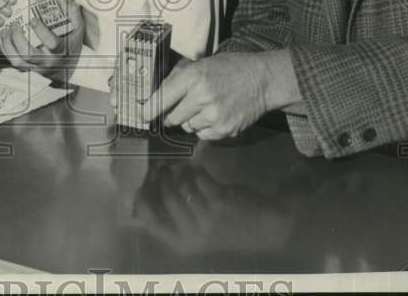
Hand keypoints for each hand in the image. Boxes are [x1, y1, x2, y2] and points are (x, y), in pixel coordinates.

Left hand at [0, 0, 84, 78]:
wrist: (71, 65)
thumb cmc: (72, 42)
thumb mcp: (78, 26)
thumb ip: (72, 11)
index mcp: (62, 50)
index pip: (52, 43)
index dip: (41, 31)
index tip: (32, 19)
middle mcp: (49, 61)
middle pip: (29, 54)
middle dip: (18, 38)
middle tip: (14, 25)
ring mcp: (38, 67)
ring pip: (18, 61)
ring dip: (9, 45)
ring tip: (6, 31)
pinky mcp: (30, 70)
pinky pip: (15, 63)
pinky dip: (7, 51)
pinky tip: (5, 39)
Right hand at [130, 161, 293, 253]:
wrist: (266, 228)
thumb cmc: (227, 230)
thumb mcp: (196, 232)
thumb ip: (173, 218)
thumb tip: (144, 195)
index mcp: (181, 243)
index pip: (148, 220)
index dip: (141, 198)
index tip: (142, 182)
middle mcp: (191, 234)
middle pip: (164, 196)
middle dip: (160, 176)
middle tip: (161, 164)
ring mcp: (206, 218)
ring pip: (181, 185)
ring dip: (178, 169)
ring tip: (178, 164)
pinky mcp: (220, 202)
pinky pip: (198, 178)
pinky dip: (194, 168)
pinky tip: (194, 164)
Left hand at [140, 53, 272, 139]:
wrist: (262, 80)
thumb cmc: (230, 68)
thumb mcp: (202, 64)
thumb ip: (179, 77)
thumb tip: (156, 93)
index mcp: (193, 77)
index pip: (162, 98)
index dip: (148, 109)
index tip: (141, 116)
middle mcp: (202, 97)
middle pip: (172, 118)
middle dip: (172, 115)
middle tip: (181, 106)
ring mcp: (214, 116)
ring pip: (187, 127)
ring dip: (190, 120)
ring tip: (205, 107)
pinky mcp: (224, 130)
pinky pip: (202, 135)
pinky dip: (204, 128)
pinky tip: (215, 114)